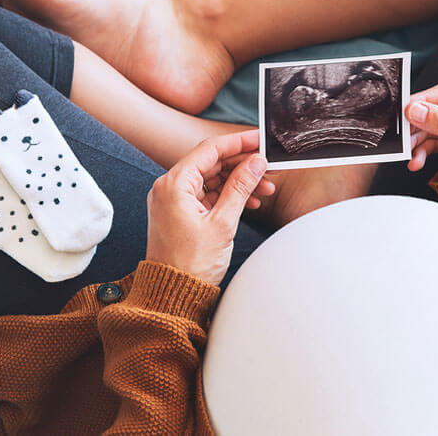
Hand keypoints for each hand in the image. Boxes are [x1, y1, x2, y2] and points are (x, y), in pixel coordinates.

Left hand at [146, 130, 273, 284]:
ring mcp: (173, 200)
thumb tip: (256, 162)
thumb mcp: (223, 223)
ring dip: (238, 182)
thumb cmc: (191, 264)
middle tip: (268, 168)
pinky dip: (228, 196)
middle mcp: (169, 187)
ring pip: (211, 179)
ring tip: (265, 190)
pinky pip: (206, 195)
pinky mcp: (179, 213)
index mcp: (174, 184)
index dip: (238, 142)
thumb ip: (240, 188)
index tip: (260, 140)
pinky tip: (250, 202)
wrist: (173, 296)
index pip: (210, 150)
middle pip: (211, 163)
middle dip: (242, 165)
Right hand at [406, 80, 437, 198]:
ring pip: (431, 126)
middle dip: (418, 122)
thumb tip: (417, 110)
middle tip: (401, 132)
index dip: (425, 99)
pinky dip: (422, 151)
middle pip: (436, 108)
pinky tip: (417, 161)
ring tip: (408, 151)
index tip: (405, 108)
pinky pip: (432, 142)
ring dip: (417, 139)